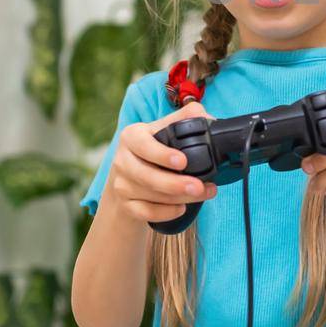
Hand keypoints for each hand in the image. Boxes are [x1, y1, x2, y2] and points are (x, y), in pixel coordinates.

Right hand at [103, 101, 218, 227]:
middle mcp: (123, 160)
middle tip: (200, 187)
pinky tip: (181, 208)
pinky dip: (165, 212)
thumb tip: (203, 114)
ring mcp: (122, 184)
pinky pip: (146, 212)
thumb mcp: (161, 130)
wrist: (127, 179)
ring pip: (151, 195)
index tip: (183, 161)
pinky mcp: (125, 204)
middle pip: (148, 176)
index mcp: (132, 136)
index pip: (144, 145)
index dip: (162, 154)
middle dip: (176, 184)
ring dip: (180, 197)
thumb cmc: (151, 151)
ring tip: (202, 193)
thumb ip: (183, 118)